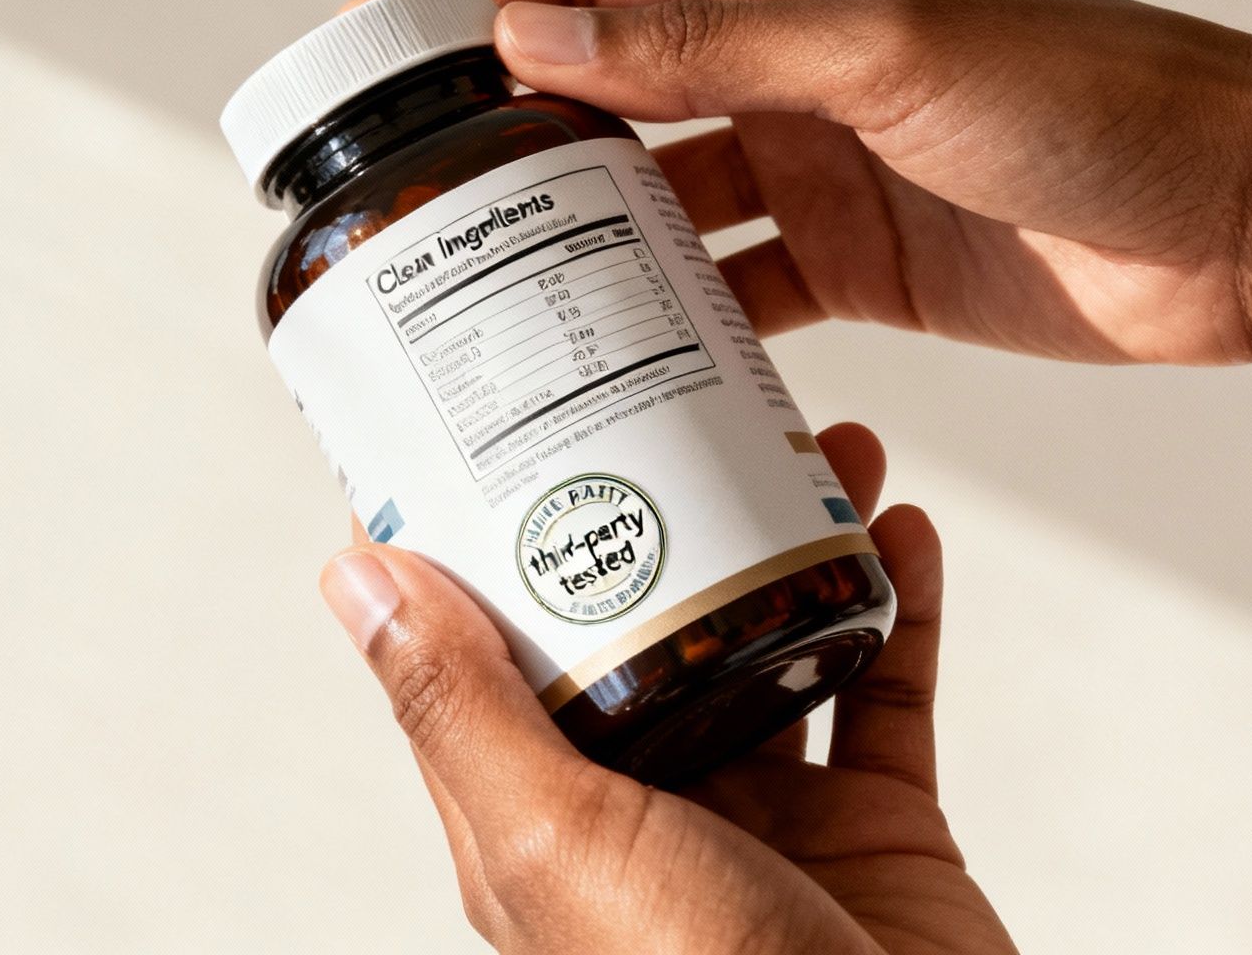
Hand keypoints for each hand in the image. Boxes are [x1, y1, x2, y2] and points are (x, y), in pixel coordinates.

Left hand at [320, 423, 1016, 954]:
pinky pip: (882, 687)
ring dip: (794, 540)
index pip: (486, 650)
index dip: (483, 541)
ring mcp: (763, 809)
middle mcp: (645, 802)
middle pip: (642, 622)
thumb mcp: (557, 840)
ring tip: (818, 448)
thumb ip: (459, 708)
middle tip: (683, 410)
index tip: (491, 429)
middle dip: (665, 514)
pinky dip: (896, 604)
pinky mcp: (870, 822)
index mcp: (542, 813)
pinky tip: (898, 529)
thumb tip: (352, 581)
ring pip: (768, 635)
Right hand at [373, 0, 1251, 365]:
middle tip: (410, 186)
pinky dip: (679, 320)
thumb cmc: (1100, 97)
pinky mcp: (861, 263)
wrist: (1239, 220)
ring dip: (586, 237)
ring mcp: (825, 166)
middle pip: (615, 86)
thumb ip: (711, 43)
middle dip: (512, 127)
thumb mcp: (889, 50)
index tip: (374, 36)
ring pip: (666, 198)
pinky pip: (738, 290)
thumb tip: (540, 30)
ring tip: (488, 287)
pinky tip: (621, 354)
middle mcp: (797, 64)